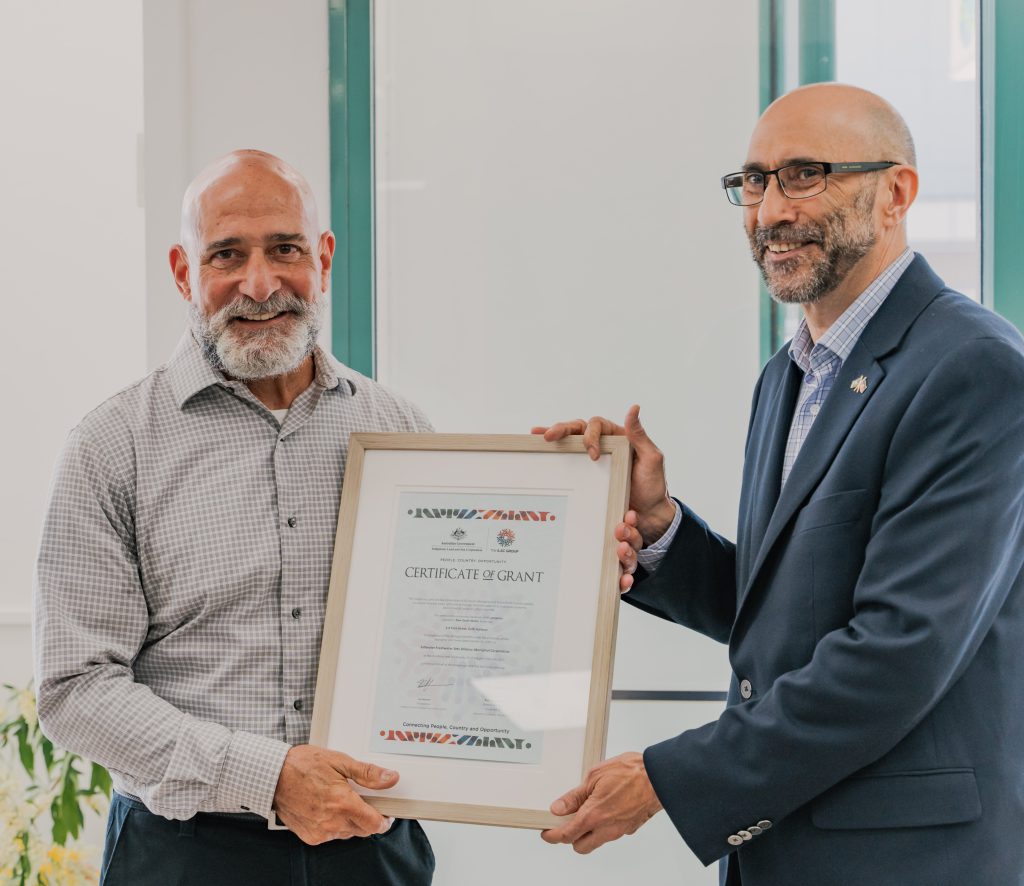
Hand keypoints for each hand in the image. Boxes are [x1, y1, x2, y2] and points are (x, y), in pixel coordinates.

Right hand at [272, 744, 396, 844]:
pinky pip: (331, 835)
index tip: (385, 813)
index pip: (374, 824)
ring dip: (350, 821)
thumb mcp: (340, 761)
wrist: (273, 776)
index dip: (384, 820)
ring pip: (347, 833)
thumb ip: (368, 773)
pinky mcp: (310, 836)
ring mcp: (320, 832)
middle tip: (360, 799)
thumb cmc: (303, 765)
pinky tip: (327, 808)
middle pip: (362, 830)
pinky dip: (334, 825)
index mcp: (342, 803)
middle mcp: (332, 822)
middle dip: (366, 817)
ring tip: (339, 800)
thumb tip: (390, 778)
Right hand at [533, 405, 675, 586]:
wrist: (649, 515)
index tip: (592, 453)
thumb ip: (640, 435)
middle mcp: (603, 445)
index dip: (590, 434)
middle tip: (548, 436)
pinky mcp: (586, 476)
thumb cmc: (653, 486)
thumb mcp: (651, 458)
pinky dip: (554, 454)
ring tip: (536, 436)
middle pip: (578, 429)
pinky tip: (541, 451)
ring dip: (553, 436)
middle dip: (562, 429)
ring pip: (570, 441)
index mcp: (618, 437)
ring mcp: (592, 460)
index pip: (597, 424)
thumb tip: (634, 408)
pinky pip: (569, 461)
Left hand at [541, 752, 662, 853]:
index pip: (566, 835)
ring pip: (596, 842)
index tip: (546, 833)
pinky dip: (603, 826)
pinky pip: (611, 833)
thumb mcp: (594, 776)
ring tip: (586, 811)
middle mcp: (606, 829)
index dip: (552, 836)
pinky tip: (604, 808)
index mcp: (593, 816)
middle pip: (580, 847)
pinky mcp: (630, 828)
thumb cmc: (630, 772)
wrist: (659, 777)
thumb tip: (558, 808)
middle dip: (570, 838)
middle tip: (565, 822)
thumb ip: (575, 796)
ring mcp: (619, 831)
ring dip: (588, 833)